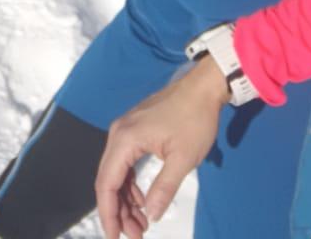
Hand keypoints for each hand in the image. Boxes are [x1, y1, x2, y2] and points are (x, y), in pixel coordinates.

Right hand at [95, 57, 226, 238]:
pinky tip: (141, 200)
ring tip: (140, 224)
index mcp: (125, 140)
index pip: (107, 183)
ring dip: (125, 199)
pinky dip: (131, 184)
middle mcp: (118, 134)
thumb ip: (164, 188)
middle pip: (108, 179)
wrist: (203, 87)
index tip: (114, 236)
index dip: (108, 213)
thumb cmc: (195, 120)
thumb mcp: (183, 158)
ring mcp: (125, 131)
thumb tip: (151, 214)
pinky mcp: (134, 131)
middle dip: (118, 211)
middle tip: (135, 235)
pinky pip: (125, 162)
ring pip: (116, 172)